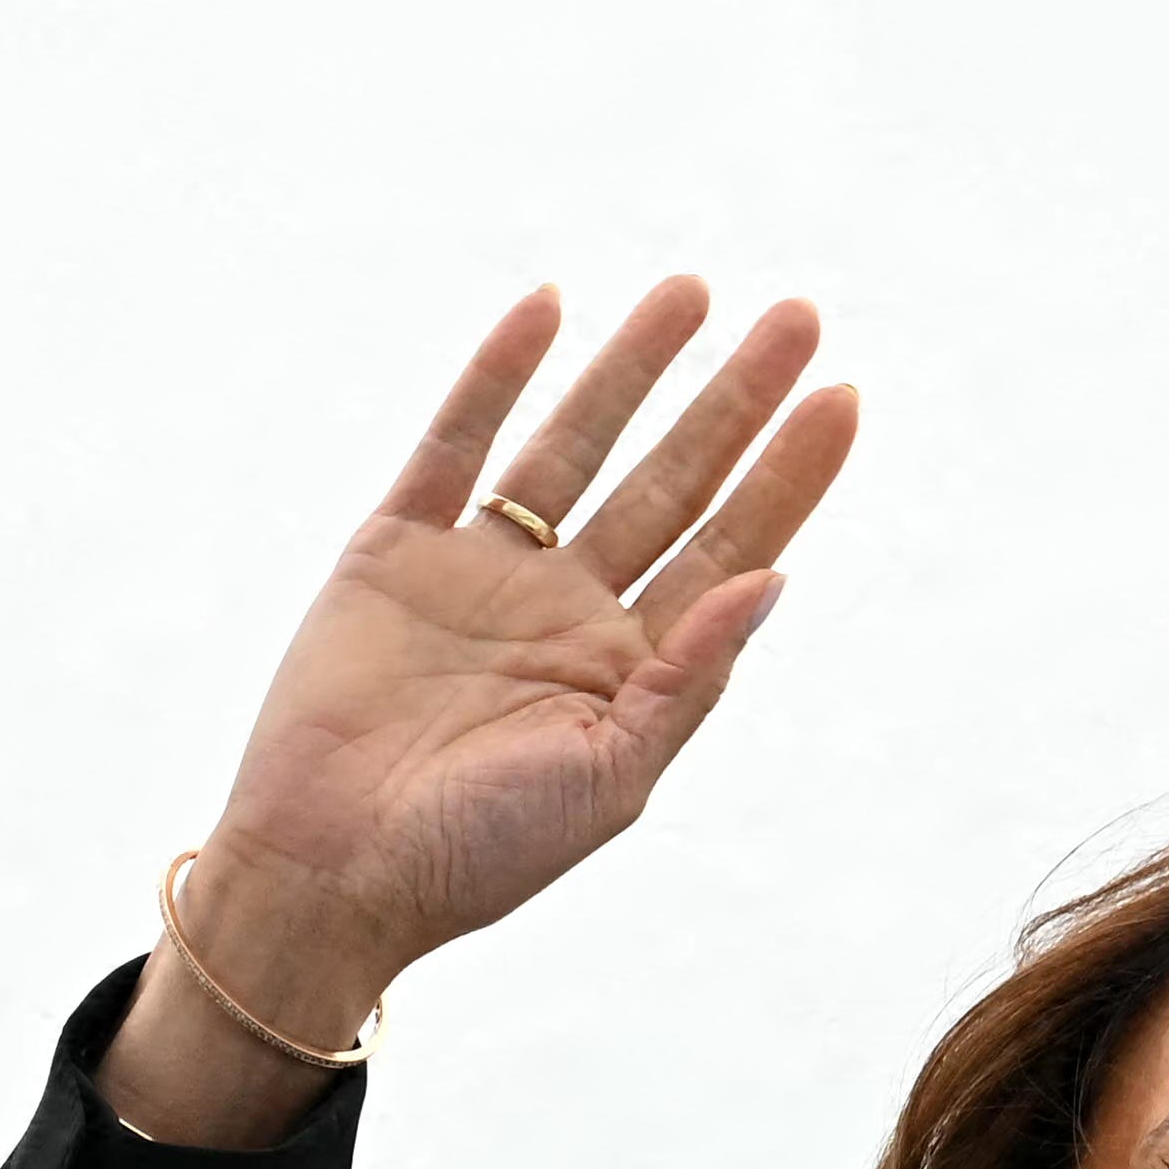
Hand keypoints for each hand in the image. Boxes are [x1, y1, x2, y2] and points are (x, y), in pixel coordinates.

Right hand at [108, 280, 860, 1144]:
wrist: (326, 876)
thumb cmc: (475, 855)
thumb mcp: (611, 776)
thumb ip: (690, 676)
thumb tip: (778, 578)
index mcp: (629, 667)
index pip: (731, 548)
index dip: (789, 474)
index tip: (842, 398)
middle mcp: (566, 608)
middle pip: (670, 480)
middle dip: (733, 400)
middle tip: (799, 316)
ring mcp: (481, 572)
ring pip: (573, 446)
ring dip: (632, 370)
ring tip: (693, 292)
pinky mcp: (393, 552)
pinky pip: (455, 445)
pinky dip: (497, 377)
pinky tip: (546, 311)